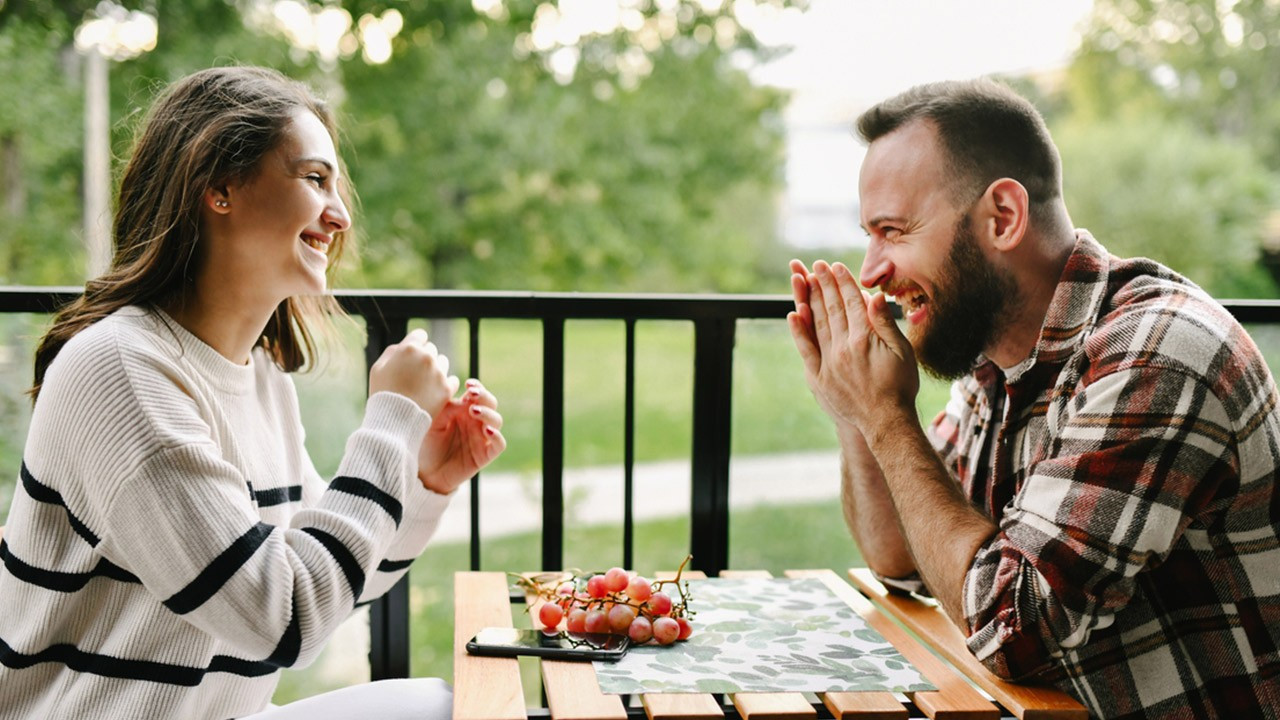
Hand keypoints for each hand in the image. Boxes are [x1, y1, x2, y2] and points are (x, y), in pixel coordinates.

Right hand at [369, 328, 458, 418]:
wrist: (393, 421)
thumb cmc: (383, 393)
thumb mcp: (378, 368)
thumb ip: (392, 352)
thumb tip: (403, 346)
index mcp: (409, 349)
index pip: (420, 335)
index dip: (416, 345)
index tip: (412, 356)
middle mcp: (426, 357)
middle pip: (431, 349)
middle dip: (424, 358)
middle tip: (415, 374)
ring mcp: (438, 372)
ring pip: (443, 362)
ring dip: (436, 369)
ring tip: (424, 384)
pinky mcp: (447, 388)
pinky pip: (452, 379)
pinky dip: (445, 384)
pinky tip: (434, 391)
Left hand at [417, 379, 505, 494]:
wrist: (423, 472)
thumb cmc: (426, 443)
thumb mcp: (432, 420)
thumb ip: (447, 406)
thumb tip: (460, 389)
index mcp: (464, 411)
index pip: (478, 394)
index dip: (477, 387)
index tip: (468, 384)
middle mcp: (475, 423)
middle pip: (491, 404)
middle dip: (485, 396)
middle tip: (472, 394)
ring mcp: (482, 438)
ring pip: (497, 421)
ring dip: (488, 413)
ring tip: (474, 411)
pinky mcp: (484, 455)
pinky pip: (499, 444)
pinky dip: (497, 436)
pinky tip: (487, 430)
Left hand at [786, 259, 918, 436]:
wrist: (885, 421)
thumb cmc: (900, 385)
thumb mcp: (902, 351)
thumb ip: (885, 323)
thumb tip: (874, 296)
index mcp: (864, 339)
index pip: (851, 303)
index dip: (842, 283)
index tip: (835, 266)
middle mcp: (843, 348)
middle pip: (831, 309)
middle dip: (823, 284)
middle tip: (815, 265)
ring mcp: (829, 362)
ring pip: (817, 323)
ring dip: (810, 299)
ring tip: (804, 279)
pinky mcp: (819, 377)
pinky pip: (806, 349)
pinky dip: (798, 331)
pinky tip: (793, 314)